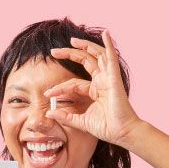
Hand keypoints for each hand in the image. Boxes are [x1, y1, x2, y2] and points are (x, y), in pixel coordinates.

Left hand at [44, 28, 143, 147]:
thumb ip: (65, 116)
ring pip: (96, 55)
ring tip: (72, 40)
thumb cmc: (107, 128)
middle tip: (53, 52)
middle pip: (85, 61)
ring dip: (85, 46)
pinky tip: (106, 34)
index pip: (73, 83)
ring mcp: (108, 78)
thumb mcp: (81, 121)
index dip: (59, 87)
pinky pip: (111, 58)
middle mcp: (102, 81)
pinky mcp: (114, 78)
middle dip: (69, 54)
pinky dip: (109, 45)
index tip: (47, 94)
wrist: (122, 133)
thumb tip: (48, 113)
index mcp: (95, 90)